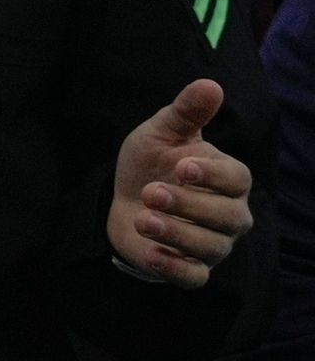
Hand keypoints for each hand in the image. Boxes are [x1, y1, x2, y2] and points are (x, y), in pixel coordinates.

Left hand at [110, 81, 252, 286]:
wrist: (123, 196)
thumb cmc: (151, 162)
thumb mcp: (162, 132)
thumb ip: (186, 112)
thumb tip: (210, 83)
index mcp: (228, 179)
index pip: (237, 179)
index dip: (213, 174)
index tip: (182, 166)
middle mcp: (229, 214)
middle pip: (228, 216)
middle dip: (189, 205)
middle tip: (151, 192)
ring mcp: (213, 243)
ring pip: (211, 247)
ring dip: (176, 234)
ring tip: (143, 218)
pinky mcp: (191, 267)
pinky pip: (195, 277)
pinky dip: (174, 268)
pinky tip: (150, 252)